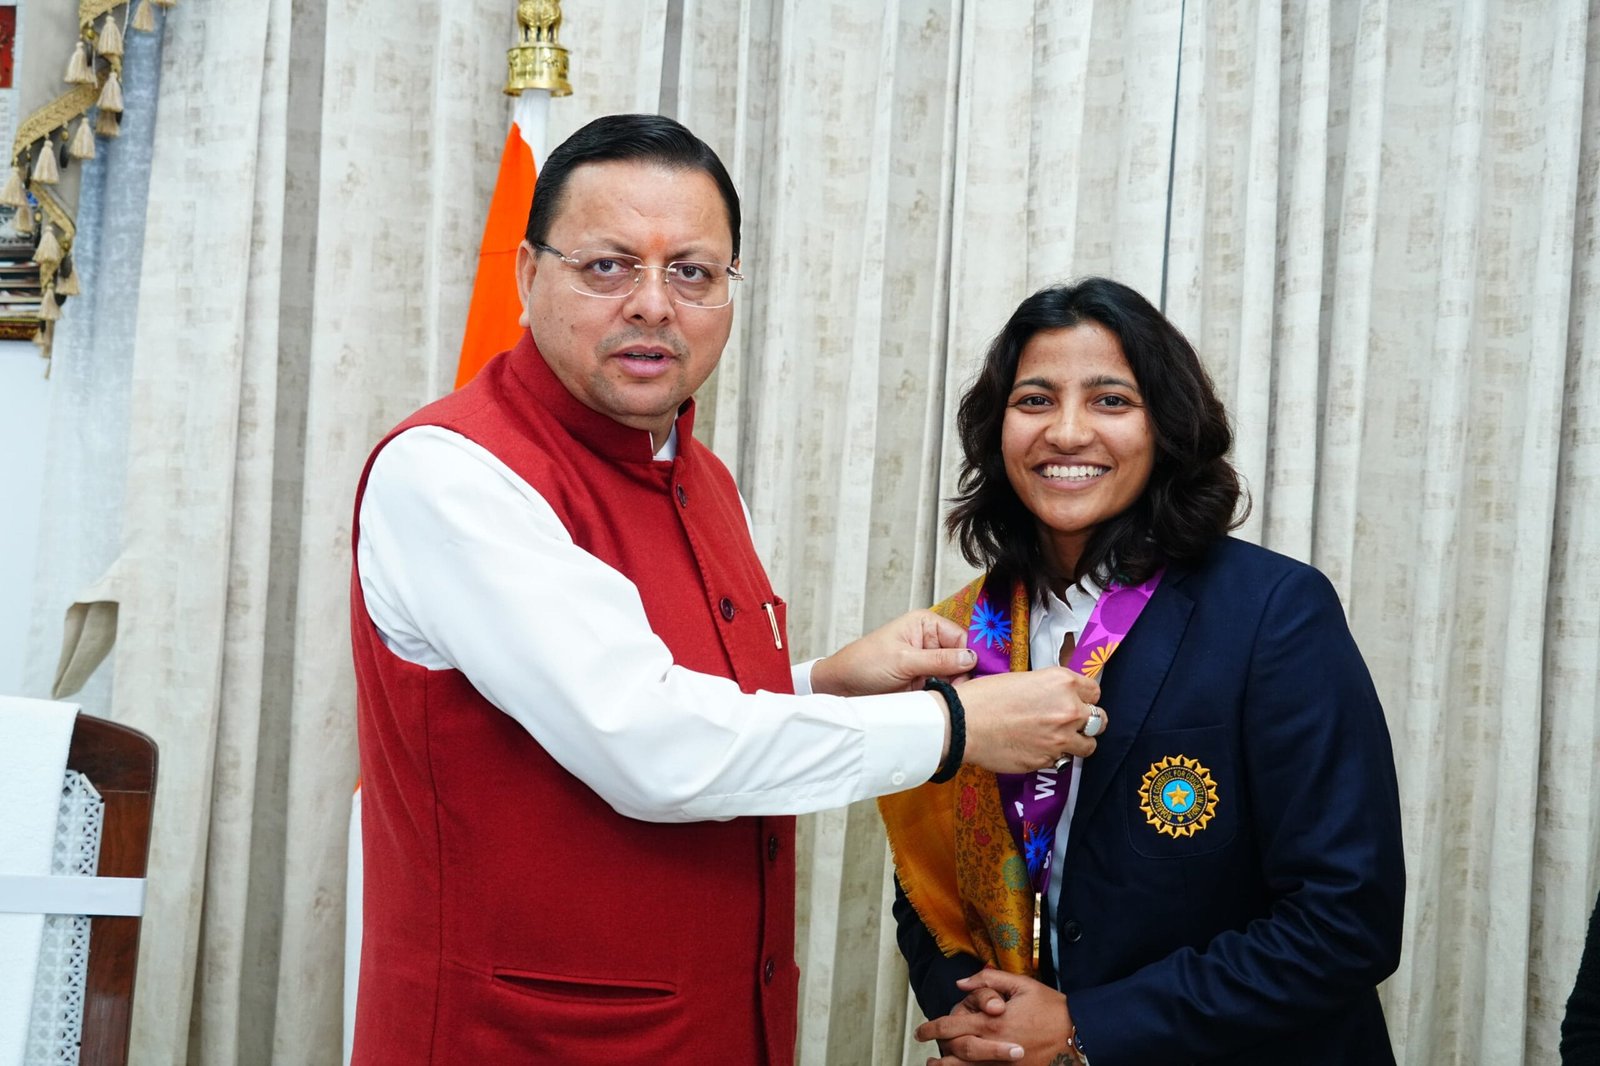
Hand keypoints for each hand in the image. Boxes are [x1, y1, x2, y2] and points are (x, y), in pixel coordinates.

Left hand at [811, 610, 976, 696]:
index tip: (969, 677)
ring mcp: (927, 663)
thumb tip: (971, 658)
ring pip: (956, 676)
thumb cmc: (863, 663)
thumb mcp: (903, 660)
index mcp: (926, 625)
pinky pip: (944, 689)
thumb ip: (938, 660)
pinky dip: (945, 697)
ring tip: (946, 699)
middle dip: (962, 676)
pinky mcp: (924, 682)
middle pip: (962, 658)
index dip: (968, 657)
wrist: (841, 686)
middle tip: (956, 692)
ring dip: (953, 688)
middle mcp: (930, 641)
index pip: (961, 638)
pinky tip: (941, 703)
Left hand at [916, 970, 1073, 1065]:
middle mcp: (994, 1046)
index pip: (952, 1025)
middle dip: (935, 1047)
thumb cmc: (1052, 1008)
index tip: (921, 1030)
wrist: (1079, 1034)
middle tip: (923, 1043)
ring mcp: (1004, 1065)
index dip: (932, 1028)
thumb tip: (961, 983)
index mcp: (993, 1022)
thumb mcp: (1022, 984)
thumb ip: (989, 980)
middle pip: (954, 1050)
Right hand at [957, 667, 1102, 773]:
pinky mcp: (1048, 760)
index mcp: (1062, 682)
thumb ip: (1049, 688)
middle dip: (1087, 721)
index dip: (1085, 697)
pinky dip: (1054, 756)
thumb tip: (1058, 698)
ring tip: (1060, 740)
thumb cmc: (984, 697)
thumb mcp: (1022, 678)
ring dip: (1078, 743)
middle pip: (1099, 719)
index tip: (1078, 701)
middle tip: (1072, 722)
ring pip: (1089, 745)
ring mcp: (1061, 738)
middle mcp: (1068, 709)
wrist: (963, 724)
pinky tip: (1036, 748)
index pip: (1094, 691)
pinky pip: (1062, 760)